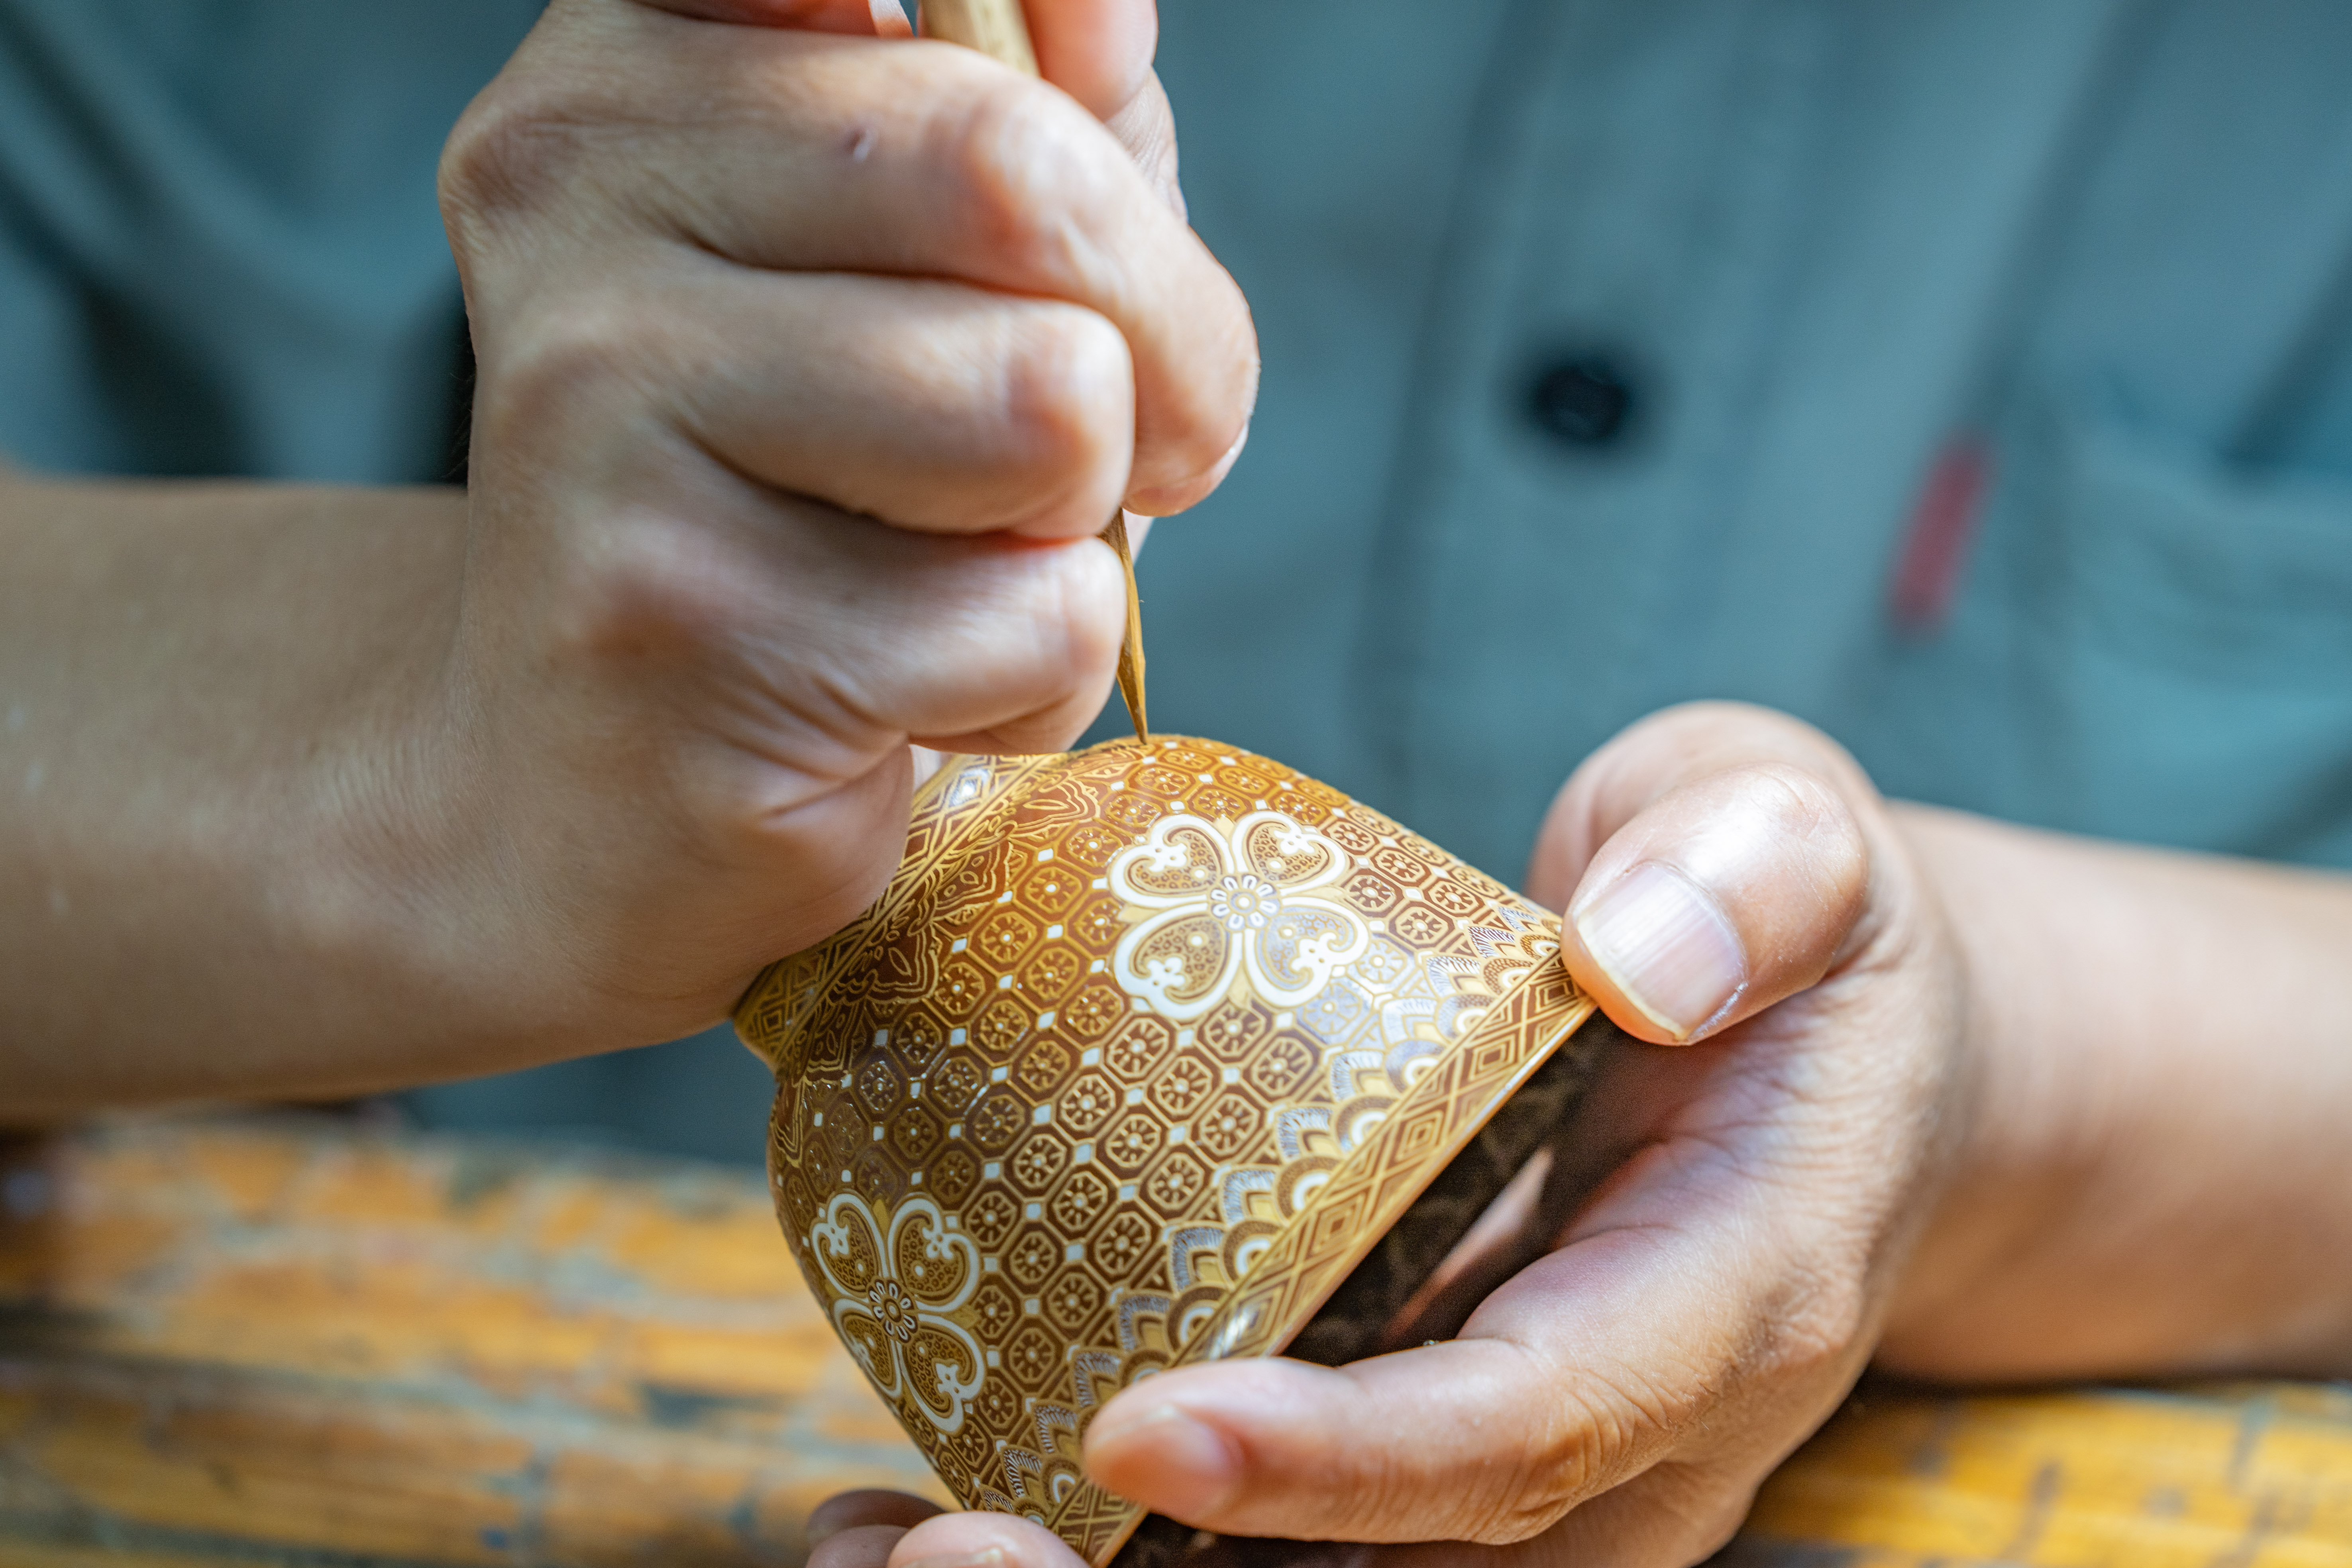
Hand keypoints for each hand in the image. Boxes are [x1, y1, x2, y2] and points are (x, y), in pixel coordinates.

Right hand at [398, 0, 1254, 1056]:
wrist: (577, 790)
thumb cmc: (813, 510)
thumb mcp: (916, 273)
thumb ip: (1028, 123)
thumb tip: (1104, 28)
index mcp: (628, 72)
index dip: (1046, 34)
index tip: (1096, 101)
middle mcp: (574, 198)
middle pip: (1020, 174)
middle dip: (1163, 340)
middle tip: (1111, 446)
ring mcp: (602, 410)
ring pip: (1049, 403)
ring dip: (1077, 523)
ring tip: (957, 568)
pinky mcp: (680, 626)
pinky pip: (1032, 617)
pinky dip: (1031, 680)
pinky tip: (903, 693)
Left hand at [805, 701, 1968, 1567]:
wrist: (1830, 1059)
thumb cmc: (1801, 940)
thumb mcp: (1798, 843)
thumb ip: (1754, 869)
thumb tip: (1643, 952)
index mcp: (1722, 1303)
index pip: (1531, 1427)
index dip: (1348, 1464)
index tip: (1143, 1427)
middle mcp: (1629, 1445)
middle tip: (944, 1549)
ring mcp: (1530, 1476)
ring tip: (880, 1550)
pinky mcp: (1434, 1455)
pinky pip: (1282, 1551)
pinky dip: (1121, 1549)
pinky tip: (923, 1516)